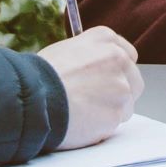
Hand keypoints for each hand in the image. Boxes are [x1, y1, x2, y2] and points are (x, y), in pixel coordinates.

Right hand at [37, 26, 143, 148]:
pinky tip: (82, 122)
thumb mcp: (66, 51)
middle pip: (133, 80)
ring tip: (82, 111)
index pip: (128, 55)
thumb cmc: (39, 77)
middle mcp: (119, 59)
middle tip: (95, 101)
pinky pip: (115, 123)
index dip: (117, 71)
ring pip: (127, 104)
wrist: (31, 99)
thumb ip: (90, 57)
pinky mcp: (117, 113)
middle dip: (118, 92)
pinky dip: (101, 127)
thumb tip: (97, 68)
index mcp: (106, 39)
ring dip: (110, 111)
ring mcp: (121, 86)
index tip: (106, 80)